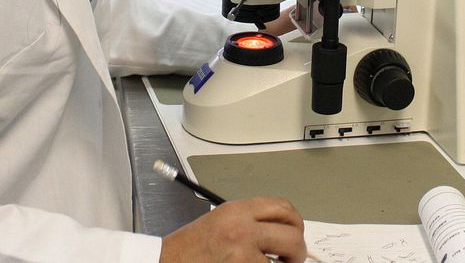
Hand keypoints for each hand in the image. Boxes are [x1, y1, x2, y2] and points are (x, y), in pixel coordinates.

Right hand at [160, 197, 306, 261]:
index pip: (282, 207)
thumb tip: (282, 231)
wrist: (166, 262)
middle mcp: (242, 229)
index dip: (296, 222)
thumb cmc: (189, 248)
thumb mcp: (220, 221)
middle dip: (298, 250)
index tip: (296, 231)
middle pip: (292, 235)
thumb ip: (250, 222)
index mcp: (237, 211)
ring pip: (283, 261)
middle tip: (293, 258)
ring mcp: (242, 255)